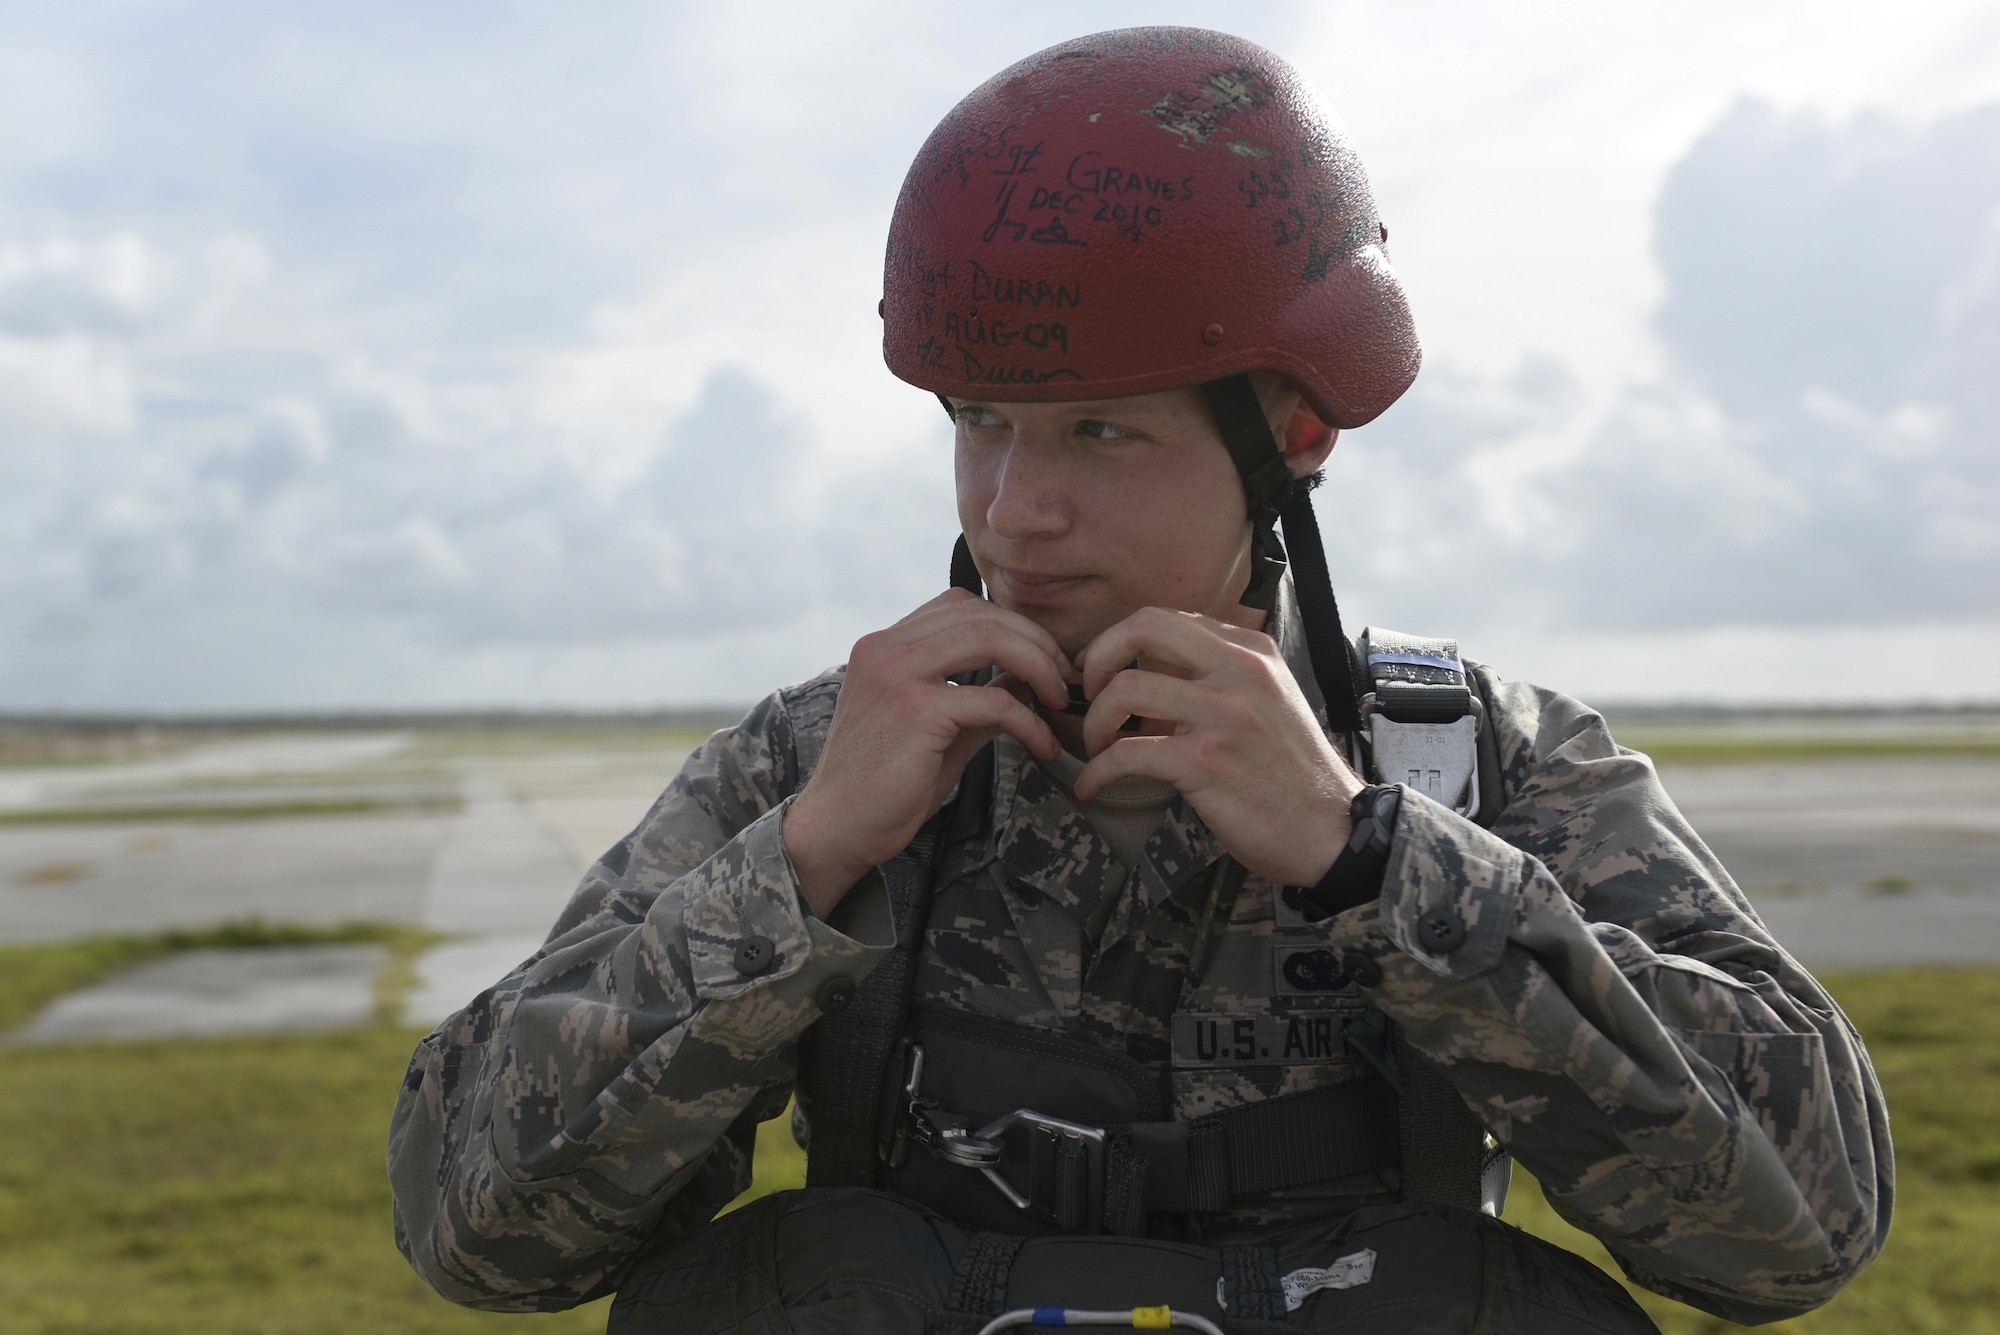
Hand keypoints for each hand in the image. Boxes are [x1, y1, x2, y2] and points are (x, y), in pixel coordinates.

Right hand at [784, 589, 1068, 916]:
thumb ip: (977, 697)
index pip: (959, 606)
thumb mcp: (936, 727)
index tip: (1043, 660)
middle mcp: (886, 648)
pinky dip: (1030, 721)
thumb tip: (1026, 679)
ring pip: (991, 639)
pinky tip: (1043, 745)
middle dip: (1035, 641)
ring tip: (1057, 700)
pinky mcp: (917, 710)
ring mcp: (898, 674)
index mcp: (885, 645)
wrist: (839, 827)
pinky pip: (995, 700)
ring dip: (1039, 666)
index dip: (1011, 626)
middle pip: (981, 614)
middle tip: (1063, 679)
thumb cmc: (885, 784)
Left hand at [1072, 607, 1362, 886]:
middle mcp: (1240, 671)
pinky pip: (1128, 753)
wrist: (1331, 830)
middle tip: (1087, 693)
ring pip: (1126, 689)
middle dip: (1097, 658)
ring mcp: (1224, 714)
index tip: (1100, 670)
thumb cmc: (1292, 772)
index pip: (1166, 618)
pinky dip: (1098, 771)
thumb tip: (1157, 667)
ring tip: (1096, 747)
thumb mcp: (1269, 700)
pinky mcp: (1207, 762)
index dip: (1118, 641)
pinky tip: (1093, 786)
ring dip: (1094, 722)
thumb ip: (1222, 674)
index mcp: (1252, 652)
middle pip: (1142, 628)